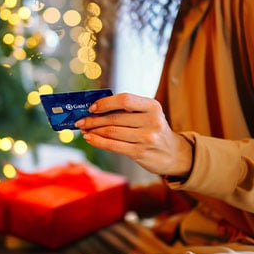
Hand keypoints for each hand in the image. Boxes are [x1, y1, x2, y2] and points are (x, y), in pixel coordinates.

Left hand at [74, 93, 192, 177]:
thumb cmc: (153, 130)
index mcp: (152, 106)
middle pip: (115, 118)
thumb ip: (126, 110)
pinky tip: (90, 139)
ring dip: (94, 131)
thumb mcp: (147, 114)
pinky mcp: (140, 153)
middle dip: (94, 119)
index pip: (125, 100)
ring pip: (112, 132)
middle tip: (80, 120)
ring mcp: (147, 138)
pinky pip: (113, 146)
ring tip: (84, 129)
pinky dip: (98, 142)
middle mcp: (152, 121)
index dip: (106, 103)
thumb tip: (94, 109)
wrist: (173, 153)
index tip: (92, 108)